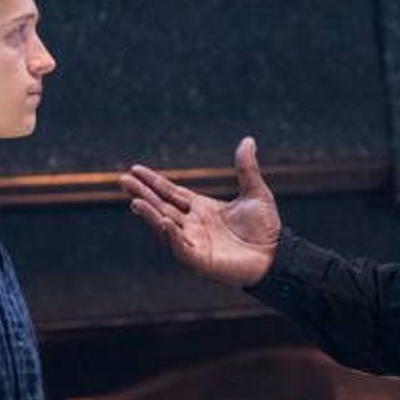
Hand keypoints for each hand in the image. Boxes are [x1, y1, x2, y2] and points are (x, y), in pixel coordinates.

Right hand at [118, 137, 280, 286]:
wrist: (277, 256)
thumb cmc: (265, 228)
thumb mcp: (255, 193)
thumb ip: (246, 168)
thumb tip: (248, 140)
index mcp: (201, 208)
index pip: (171, 193)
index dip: (153, 182)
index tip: (135, 170)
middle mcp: (193, 225)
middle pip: (161, 207)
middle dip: (142, 194)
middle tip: (123, 180)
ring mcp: (194, 242)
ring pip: (165, 227)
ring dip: (150, 215)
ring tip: (135, 202)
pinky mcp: (200, 260)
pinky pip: (180, 248)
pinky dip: (170, 236)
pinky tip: (162, 222)